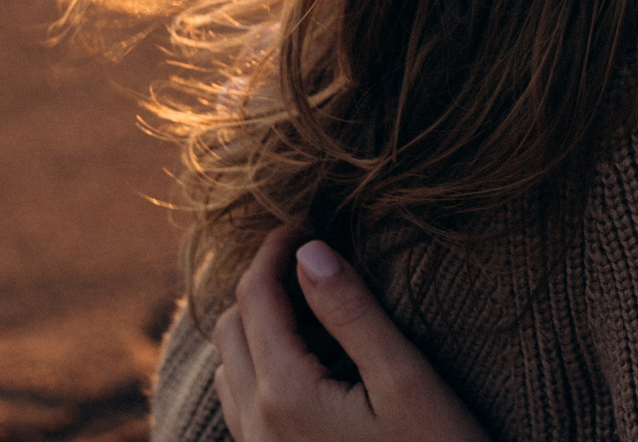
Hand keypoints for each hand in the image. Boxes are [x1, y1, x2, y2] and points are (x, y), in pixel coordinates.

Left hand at [211, 228, 492, 441]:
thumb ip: (353, 314)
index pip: (257, 296)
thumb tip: (311, 251)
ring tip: (310, 295)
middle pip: (233, 324)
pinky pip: (243, 397)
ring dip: (258, 318)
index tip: (308, 216)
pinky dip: (261, 357)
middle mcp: (255, 424)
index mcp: (284, 394)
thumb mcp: (405, 380)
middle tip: (312, 247)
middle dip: (264, 278)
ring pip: (232, 362)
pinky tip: (307, 352)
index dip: (276, 246)